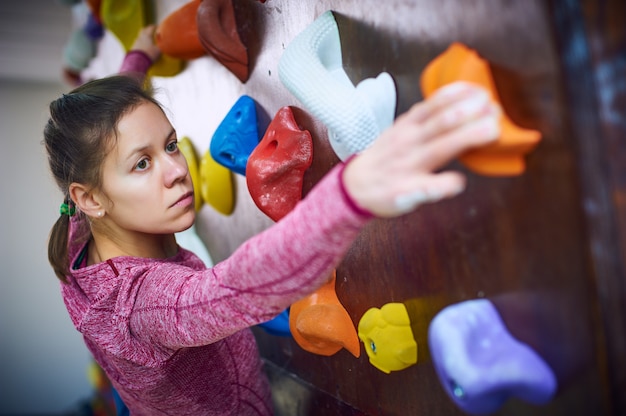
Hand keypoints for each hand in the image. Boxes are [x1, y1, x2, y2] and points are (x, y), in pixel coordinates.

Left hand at [131, 25, 160, 62]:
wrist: (138, 62)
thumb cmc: (150, 54)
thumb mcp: (159, 50)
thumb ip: (161, 45)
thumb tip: (165, 43)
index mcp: (147, 35)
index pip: (150, 28)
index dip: (154, 26)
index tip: (157, 26)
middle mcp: (140, 37)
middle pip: (143, 30)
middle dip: (147, 29)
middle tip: (150, 30)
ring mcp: (135, 43)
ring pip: (140, 37)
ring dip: (144, 37)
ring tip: (147, 40)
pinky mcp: (133, 48)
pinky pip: (138, 44)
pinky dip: (141, 43)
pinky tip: (143, 47)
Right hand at [343, 81, 500, 216]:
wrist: (354, 187)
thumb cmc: (386, 158)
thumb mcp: (400, 131)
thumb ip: (428, 119)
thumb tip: (464, 102)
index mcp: (408, 127)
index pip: (433, 105)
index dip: (458, 95)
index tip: (481, 89)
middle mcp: (408, 143)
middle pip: (441, 123)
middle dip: (469, 112)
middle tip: (496, 107)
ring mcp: (407, 167)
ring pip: (438, 149)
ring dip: (465, 137)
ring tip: (491, 131)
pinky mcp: (406, 192)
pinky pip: (425, 188)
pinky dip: (441, 185)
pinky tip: (458, 183)